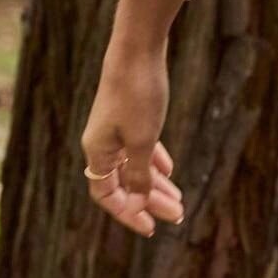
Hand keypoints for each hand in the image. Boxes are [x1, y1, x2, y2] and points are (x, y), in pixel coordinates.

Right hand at [81, 50, 184, 237]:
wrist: (137, 49)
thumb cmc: (138, 94)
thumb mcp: (143, 140)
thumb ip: (139, 174)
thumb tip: (136, 203)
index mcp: (97, 152)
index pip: (107, 196)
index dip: (128, 212)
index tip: (151, 228)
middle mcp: (101, 143)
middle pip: (123, 184)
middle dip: (150, 202)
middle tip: (178, 216)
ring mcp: (114, 129)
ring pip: (134, 166)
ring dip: (156, 184)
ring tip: (180, 200)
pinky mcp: (128, 115)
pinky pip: (139, 147)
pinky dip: (154, 161)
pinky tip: (170, 170)